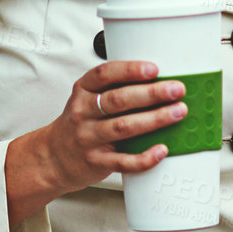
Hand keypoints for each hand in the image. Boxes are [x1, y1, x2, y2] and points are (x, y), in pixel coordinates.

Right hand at [33, 60, 188, 196]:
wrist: (55, 157)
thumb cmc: (80, 123)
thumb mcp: (88, 98)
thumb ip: (114, 88)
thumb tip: (158, 80)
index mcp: (83, 91)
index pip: (105, 75)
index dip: (130, 70)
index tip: (153, 69)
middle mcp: (84, 112)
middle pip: (119, 100)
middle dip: (151, 94)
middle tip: (176, 90)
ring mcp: (89, 138)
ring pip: (123, 127)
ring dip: (154, 119)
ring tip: (177, 112)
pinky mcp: (97, 162)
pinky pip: (124, 161)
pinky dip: (145, 157)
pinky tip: (161, 149)